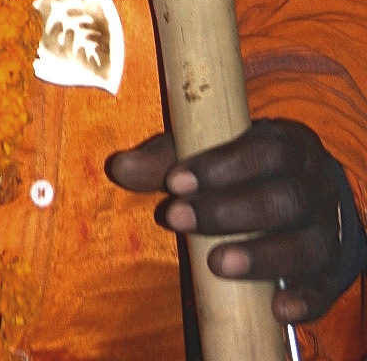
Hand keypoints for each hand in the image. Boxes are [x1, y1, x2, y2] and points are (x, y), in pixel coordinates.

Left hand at [106, 120, 347, 324]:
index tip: (174, 182)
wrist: (306, 195)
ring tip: (216, 264)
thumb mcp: (210, 156)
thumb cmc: (245, 170)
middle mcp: (317, 183)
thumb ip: (165, 161)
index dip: (221, 166)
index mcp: (289, 144)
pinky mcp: (335, 268)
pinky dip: (307, 299)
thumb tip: (117, 168)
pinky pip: (328, 285)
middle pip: (286, 197)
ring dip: (263, 256)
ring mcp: (328, 227)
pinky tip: (277, 308)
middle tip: (178, 220)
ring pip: (309, 244)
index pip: (264, 150)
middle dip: (229, 211)